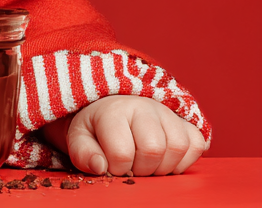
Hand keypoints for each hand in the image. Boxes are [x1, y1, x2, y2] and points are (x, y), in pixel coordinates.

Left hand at [41, 95, 207, 175]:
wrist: (113, 110)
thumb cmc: (96, 128)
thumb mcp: (79, 139)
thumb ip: (83, 154)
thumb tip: (100, 167)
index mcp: (113, 110)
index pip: (122, 152)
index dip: (117, 168)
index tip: (111, 165)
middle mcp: (143, 106)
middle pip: (154, 149)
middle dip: (142, 169)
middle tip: (132, 166)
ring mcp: (167, 112)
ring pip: (178, 147)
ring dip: (163, 166)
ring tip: (147, 164)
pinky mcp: (186, 121)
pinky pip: (196, 145)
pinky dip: (183, 161)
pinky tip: (164, 160)